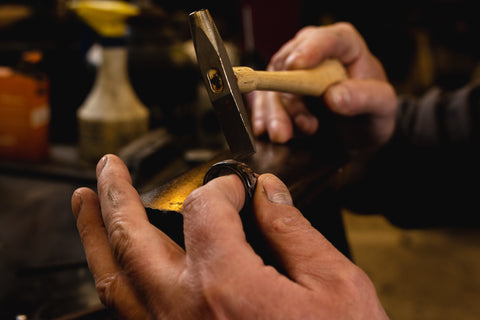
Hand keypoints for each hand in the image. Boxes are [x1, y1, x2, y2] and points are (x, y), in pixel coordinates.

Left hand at [72, 154, 387, 318]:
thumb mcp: (337, 286)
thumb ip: (294, 231)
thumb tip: (270, 194)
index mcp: (227, 288)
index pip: (205, 211)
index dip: (222, 188)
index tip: (237, 186)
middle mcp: (186, 313)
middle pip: (132, 238)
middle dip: (116, 194)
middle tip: (109, 168)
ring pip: (115, 278)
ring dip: (97, 233)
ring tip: (86, 203)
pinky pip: (130, 311)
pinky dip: (116, 276)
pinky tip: (119, 260)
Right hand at [251, 22, 396, 151]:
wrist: (357, 133)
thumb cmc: (371, 113)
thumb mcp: (381, 107)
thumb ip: (364, 98)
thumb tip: (334, 96)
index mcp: (344, 45)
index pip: (327, 39)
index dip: (310, 50)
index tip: (296, 66)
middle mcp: (314, 52)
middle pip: (290, 65)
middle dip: (289, 98)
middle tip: (303, 126)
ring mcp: (293, 71)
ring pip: (273, 85)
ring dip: (276, 113)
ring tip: (286, 136)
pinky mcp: (279, 91)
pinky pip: (264, 101)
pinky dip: (263, 118)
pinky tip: (266, 131)